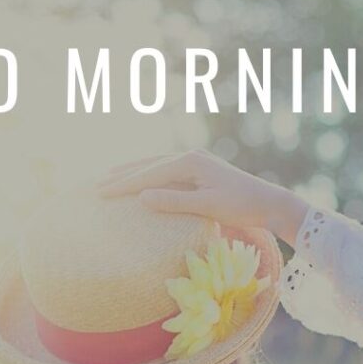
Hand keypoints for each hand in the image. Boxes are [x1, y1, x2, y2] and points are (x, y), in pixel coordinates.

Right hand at [96, 151, 308, 246]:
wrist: (268, 201)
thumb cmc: (241, 206)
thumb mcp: (207, 206)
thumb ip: (175, 202)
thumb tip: (142, 197)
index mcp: (189, 162)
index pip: (148, 174)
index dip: (122, 184)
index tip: (100, 193)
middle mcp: (189, 156)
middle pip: (147, 165)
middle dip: (120, 175)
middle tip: (94, 186)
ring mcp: (194, 162)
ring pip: (154, 165)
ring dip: (131, 173)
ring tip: (108, 179)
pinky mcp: (198, 171)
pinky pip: (165, 171)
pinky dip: (147, 176)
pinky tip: (139, 182)